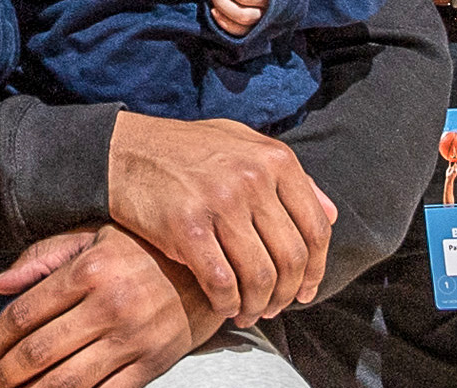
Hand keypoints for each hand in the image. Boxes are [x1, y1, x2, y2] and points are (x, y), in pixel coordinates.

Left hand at [0, 224, 221, 387]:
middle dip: (5, 373)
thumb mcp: (93, 235)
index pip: (27, 312)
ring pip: (69, 380)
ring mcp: (132, 339)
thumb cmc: (143, 247)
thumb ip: (44, 258)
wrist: (210, 267)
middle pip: (41, 350)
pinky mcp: (152, 364)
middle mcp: (108, 306)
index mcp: (89, 270)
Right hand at [107, 113, 337, 325]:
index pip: (315, 228)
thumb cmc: (187, 150)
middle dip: (287, 294)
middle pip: (291, 258)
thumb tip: (332, 215)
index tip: (305, 290)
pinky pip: (222, 282)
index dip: (315, 270)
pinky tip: (225, 306)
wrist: (124, 150)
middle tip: (276, 308)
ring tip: (250, 312)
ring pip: (260, 276)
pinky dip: (228, 303)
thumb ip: (290, 177)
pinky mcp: (187, 227)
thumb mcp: (243, 144)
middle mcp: (252, 179)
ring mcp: (220, 203)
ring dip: (259, 305)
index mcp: (274, 159)